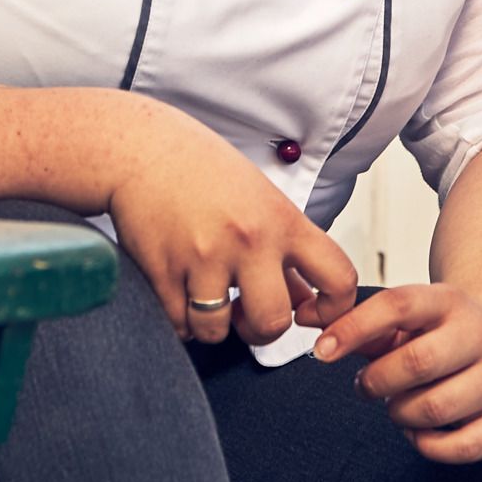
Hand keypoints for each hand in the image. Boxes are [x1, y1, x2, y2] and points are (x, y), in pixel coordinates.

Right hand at [100, 97, 358, 346]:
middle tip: (245, 312)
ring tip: (206, 298)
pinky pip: (179, 325)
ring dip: (213, 326)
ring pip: (218, 332)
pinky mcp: (163, 271)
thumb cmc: (204, 170)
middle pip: (273, 323)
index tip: (309, 313)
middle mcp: (248, 240)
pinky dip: (180, 319)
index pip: (338, 278)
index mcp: (282, 220)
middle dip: (260, 330)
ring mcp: (204, 257)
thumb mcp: (260, 198)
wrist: (143, 148)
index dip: (333, 309)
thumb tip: (304, 301)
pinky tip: (180, 292)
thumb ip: (285, 249)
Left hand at [311, 284, 481, 462]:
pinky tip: (421, 431)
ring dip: (401, 414)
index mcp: (450, 301)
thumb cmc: (444, 337)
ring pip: (434, 408)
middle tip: (366, 386)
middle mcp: (481, 334)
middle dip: (377, 381)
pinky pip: (458, 447)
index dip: (354, 328)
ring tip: (398, 405)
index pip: (398, 305)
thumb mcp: (410, 320)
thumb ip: (361, 322)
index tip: (322, 349)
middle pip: (417, 362)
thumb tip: (307, 315)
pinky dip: (427, 445)